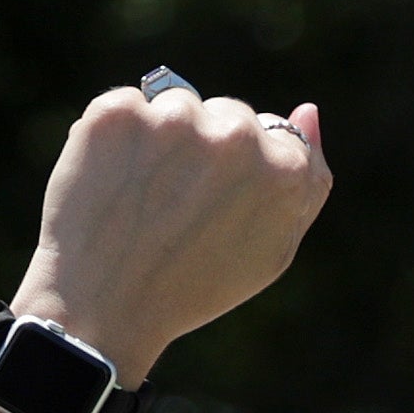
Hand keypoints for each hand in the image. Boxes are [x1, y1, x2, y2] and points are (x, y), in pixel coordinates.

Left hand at [14, 84, 331, 384]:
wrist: (105, 307)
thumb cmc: (195, 287)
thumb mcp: (274, 251)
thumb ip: (306, 183)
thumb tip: (307, 110)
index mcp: (285, 170)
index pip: (280, 136)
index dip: (247, 174)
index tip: (221, 207)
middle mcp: (236, 135)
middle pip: (229, 114)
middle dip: (208, 151)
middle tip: (180, 211)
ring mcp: (174, 118)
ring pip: (178, 105)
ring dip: (163, 140)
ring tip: (145, 199)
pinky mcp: (117, 112)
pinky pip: (128, 105)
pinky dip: (118, 139)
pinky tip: (113, 184)